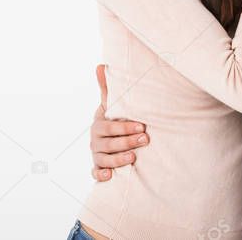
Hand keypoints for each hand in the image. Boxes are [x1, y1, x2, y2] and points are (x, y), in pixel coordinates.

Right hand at [90, 64, 147, 180]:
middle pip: (108, 143)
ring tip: (134, 158)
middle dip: (127, 141)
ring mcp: (96, 155)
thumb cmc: (114, 120)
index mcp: (99, 123)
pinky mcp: (98, 169)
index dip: (124, 127)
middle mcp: (95, 140)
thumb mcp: (111, 105)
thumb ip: (107, 88)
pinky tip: (110, 176)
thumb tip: (100, 65)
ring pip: (104, 159)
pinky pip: (96, 174)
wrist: (112, 141)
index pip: (109, 126)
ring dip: (118, 159)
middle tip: (145, 139)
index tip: (142, 126)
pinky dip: (101, 175)